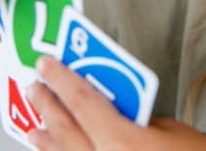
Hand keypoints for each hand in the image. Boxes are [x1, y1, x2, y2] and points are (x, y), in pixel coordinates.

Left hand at [26, 56, 205, 150]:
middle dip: (48, 105)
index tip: (46, 65)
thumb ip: (135, 120)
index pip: (82, 101)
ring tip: (35, 125)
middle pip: (65, 130)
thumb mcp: (170, 131)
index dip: (61, 79)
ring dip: (47, 140)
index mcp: (120, 141)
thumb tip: (113, 114)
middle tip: (35, 86)